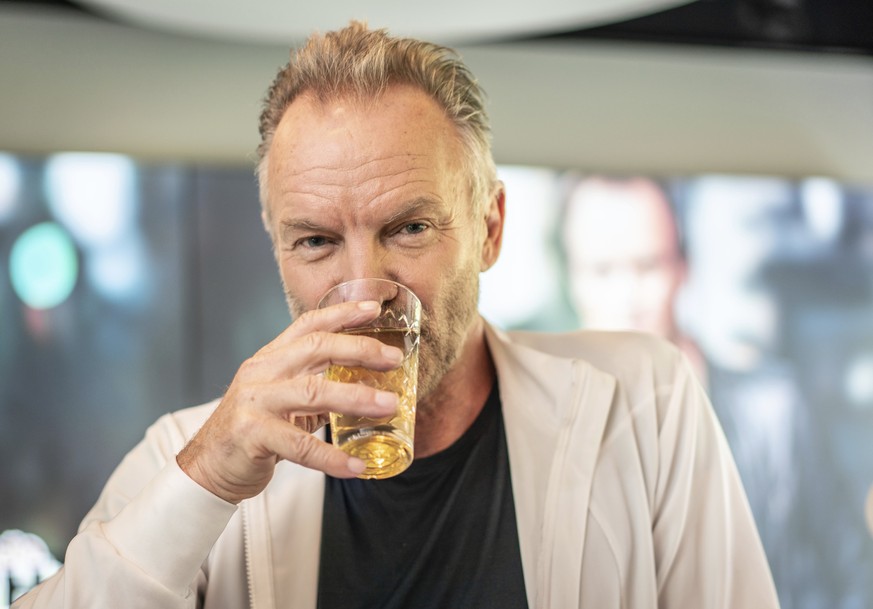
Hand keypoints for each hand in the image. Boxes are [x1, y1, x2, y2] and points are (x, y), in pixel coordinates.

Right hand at [176, 300, 401, 503]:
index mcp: (270, 359)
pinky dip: (332, 456)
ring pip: (313, 392)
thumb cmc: (252, 431)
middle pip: (315, 348)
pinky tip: (356, 465)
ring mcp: (255, 402)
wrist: (207, 468)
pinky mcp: (253, 435)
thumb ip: (313, 384)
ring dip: (357, 398)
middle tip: (394, 358)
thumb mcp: (282, 398)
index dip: (341, 313)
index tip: (373, 308)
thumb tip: (364, 380)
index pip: (308, 325)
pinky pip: (300, 446)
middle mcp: (261, 373)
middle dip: (359, 349)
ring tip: (390, 406)